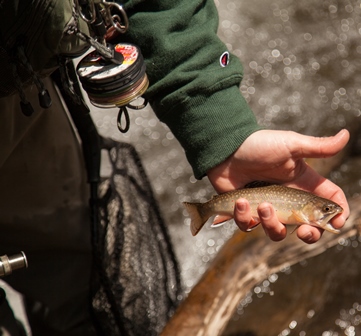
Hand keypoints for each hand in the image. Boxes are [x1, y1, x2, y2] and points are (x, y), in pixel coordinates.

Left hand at [207, 129, 349, 243]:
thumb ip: (318, 147)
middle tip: (304, 231)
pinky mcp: (246, 212)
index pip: (328, 202)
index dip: (336, 215)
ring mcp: (267, 207)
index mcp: (303, 183)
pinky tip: (240, 200)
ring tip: (262, 205)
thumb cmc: (259, 145)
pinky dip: (245, 216)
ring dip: (271, 223)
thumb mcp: (290, 145)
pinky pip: (249, 225)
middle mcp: (288, 199)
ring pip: (277, 231)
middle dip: (310, 234)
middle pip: (307, 227)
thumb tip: (347, 135)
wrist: (225, 149)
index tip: (335, 223)